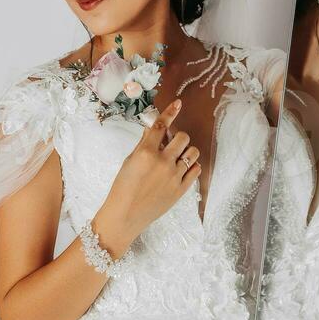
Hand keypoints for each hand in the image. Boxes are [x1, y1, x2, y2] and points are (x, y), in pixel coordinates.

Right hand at [99, 99, 200, 244]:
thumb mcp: (129, 161)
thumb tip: (152, 128)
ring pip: (193, 152)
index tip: (178, 103)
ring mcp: (174, 176)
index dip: (170, 112)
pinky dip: (190, 166)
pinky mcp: (181, 189)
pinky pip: (196, 169)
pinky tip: (181, 168)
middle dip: (177, 138)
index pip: (161, 126)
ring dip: (187, 151)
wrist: (125, 215)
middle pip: (182, 137)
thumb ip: (143, 144)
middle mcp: (162, 162)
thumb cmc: (123, 188)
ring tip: (178, 157)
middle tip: (171, 144)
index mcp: (146, 153)